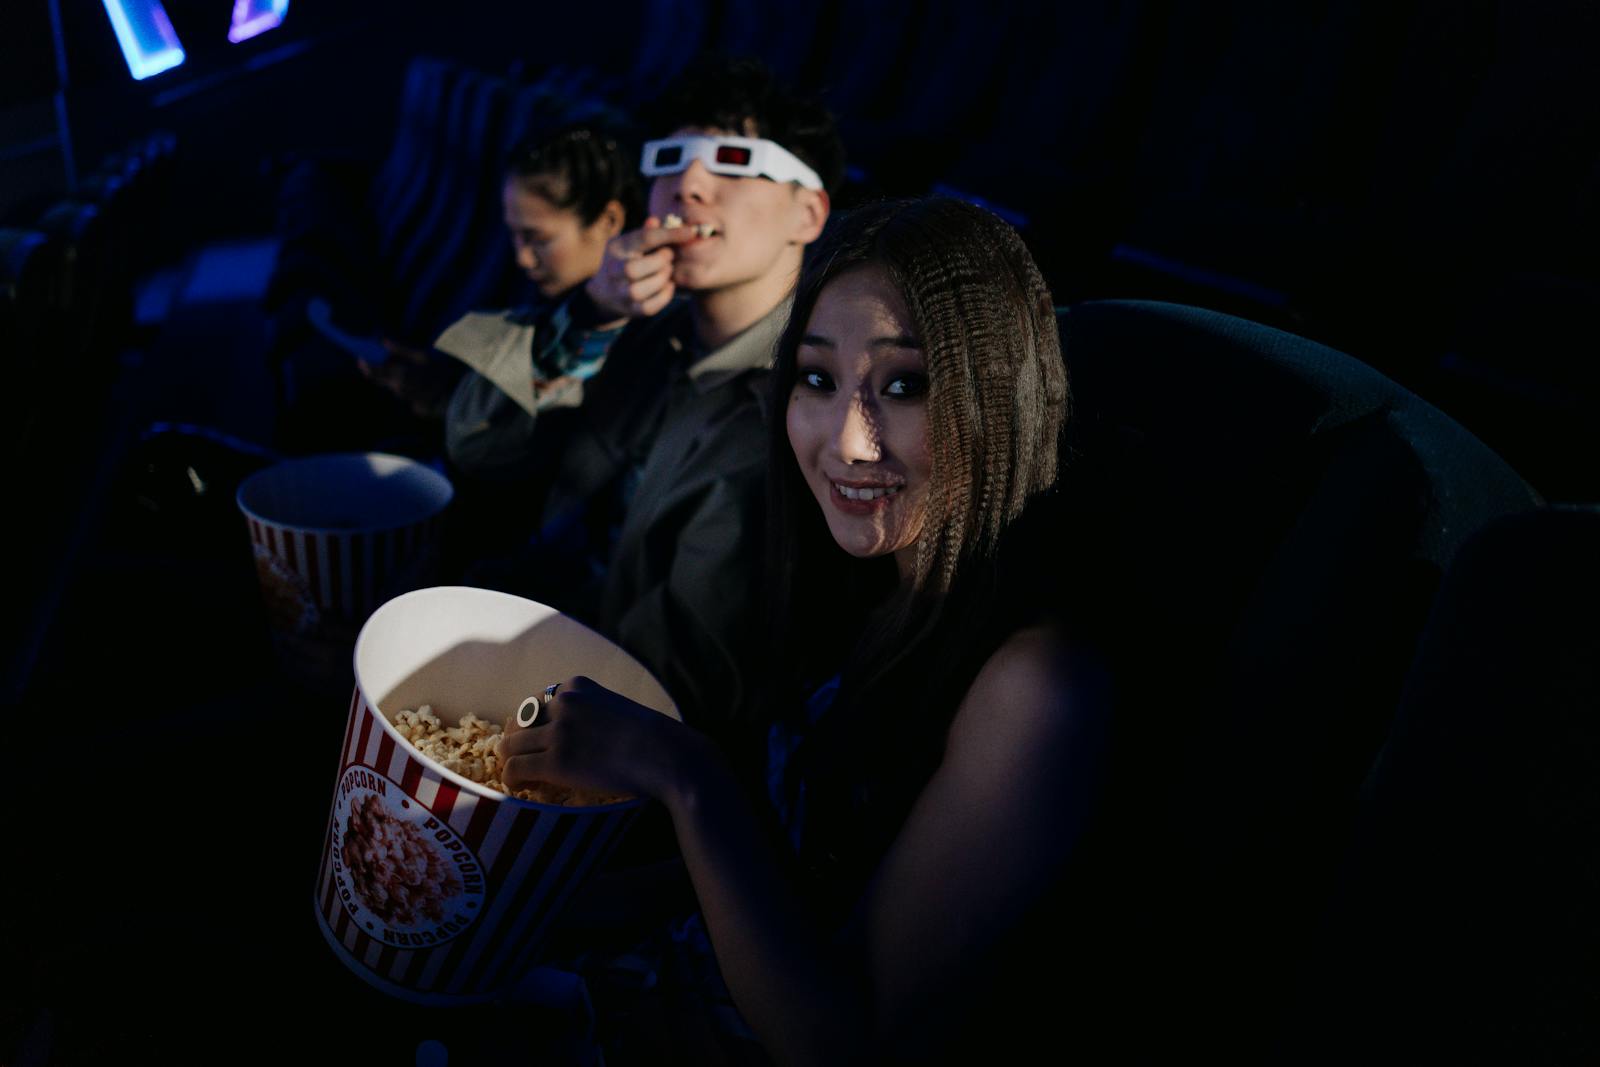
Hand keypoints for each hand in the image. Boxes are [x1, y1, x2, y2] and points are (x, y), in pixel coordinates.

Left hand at [358, 340, 456, 417]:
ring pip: (392, 385)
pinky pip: (403, 391)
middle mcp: (396, 388)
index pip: (373, 371)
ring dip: (393, 377)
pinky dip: (403, 384)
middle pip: (380, 380)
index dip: (365, 364)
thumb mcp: (420, 356)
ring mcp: (404, 397)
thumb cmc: (438, 372)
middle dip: (377, 370)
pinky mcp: (411, 404)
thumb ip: (400, 349)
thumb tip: (383, 341)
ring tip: (403, 368)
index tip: (360, 357)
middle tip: (379, 361)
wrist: (453, 395)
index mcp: (397, 375)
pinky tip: (414, 380)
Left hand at [497, 675, 693, 799]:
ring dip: (512, 762)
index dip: (532, 725)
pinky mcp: (556, 761)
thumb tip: (577, 738)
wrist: (666, 756)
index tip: (536, 741)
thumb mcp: (615, 709)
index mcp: (577, 686)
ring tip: (523, 778)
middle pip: (519, 722)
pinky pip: (515, 768)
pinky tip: (522, 788)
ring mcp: (558, 731)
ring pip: (511, 746)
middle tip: (525, 761)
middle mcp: (563, 703)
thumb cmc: (653, 738)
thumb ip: (591, 714)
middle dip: (518, 743)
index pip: (536, 702)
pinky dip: (512, 779)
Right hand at [584, 217, 699, 320]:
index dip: (669, 234)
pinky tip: (667, 286)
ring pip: (639, 290)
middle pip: (633, 269)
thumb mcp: (631, 243)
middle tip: (668, 258)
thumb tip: (656, 221)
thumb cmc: (626, 260)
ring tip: (667, 272)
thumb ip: (646, 233)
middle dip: (659, 262)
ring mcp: (619, 293)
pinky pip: (648, 307)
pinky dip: (663, 297)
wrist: (605, 293)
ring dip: (661, 280)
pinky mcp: (629, 310)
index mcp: (616, 248)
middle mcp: (613, 271)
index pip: (643, 238)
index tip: (691, 231)